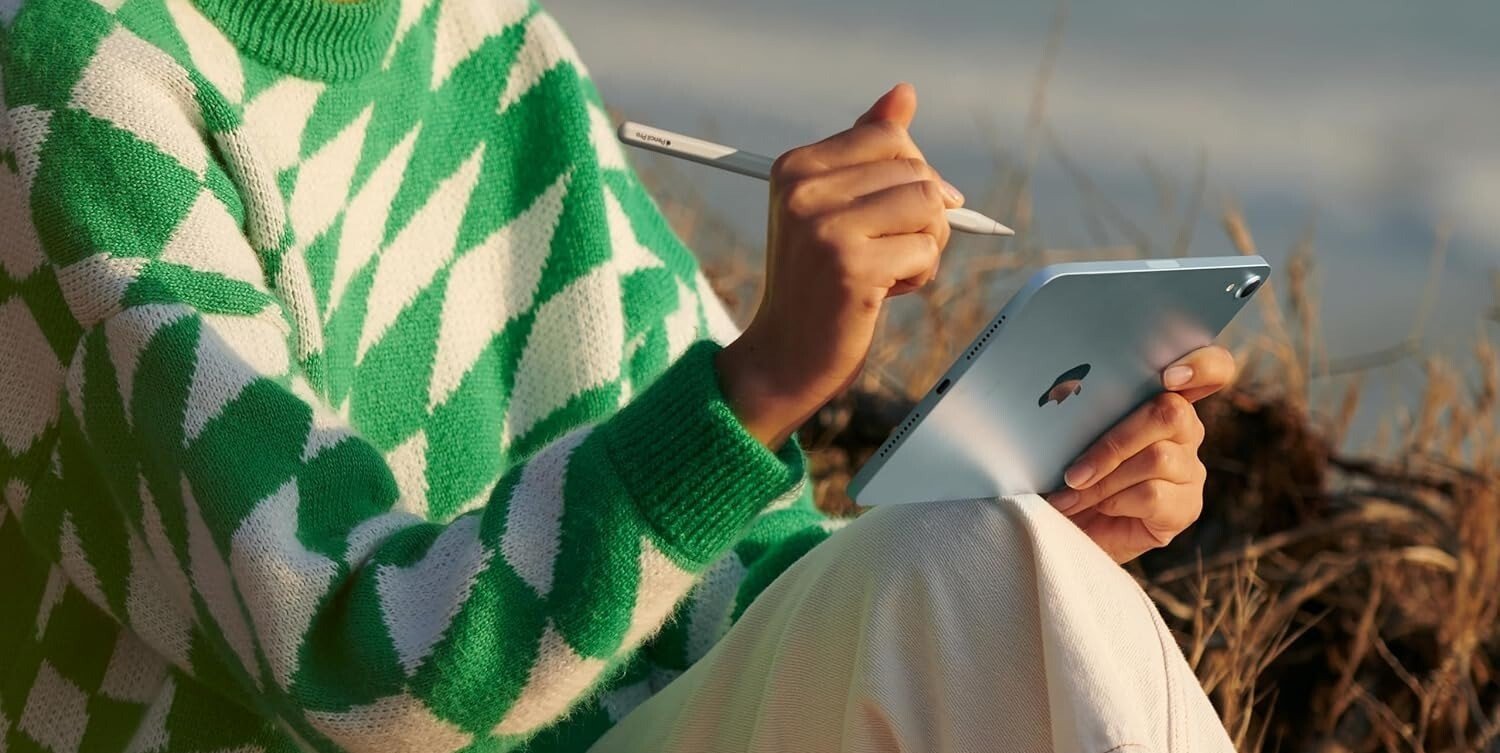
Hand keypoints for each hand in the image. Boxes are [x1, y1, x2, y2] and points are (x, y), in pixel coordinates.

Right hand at [717, 83, 964, 448]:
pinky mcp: (853, 268)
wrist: (785, 357)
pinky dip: (920, 274)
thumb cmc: (816, 282)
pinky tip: (885, 293)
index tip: (892, 214)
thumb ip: (867, 149)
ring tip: (890, 269)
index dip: (909, 176)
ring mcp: (826, 229)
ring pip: (929, 204)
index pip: (889, 137)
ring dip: (926, 243)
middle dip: (921, 214)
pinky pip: (926, 248)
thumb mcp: (834, 207)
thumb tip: (904, 92)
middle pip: (915, 170)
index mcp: (794, 168)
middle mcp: (804, 191)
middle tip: (889, 251)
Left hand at [1045, 346, 1235, 562]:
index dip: (1203, 364)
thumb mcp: (1074, 437)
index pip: (1213, 368)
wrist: (1071, 530)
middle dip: (1113, 443)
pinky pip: (1153, 495)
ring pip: (1156, 457)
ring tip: (1071, 494)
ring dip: (1104, 479)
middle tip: (1073, 472)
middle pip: (1170, 413)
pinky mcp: (1187, 507)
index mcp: (1163, 400)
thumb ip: (1087, 410)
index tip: (1169, 375)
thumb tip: (1063, 388)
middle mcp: (1187, 431)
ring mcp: (1191, 470)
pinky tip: (1096, 508)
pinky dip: (1114, 501)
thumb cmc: (1071, 474)